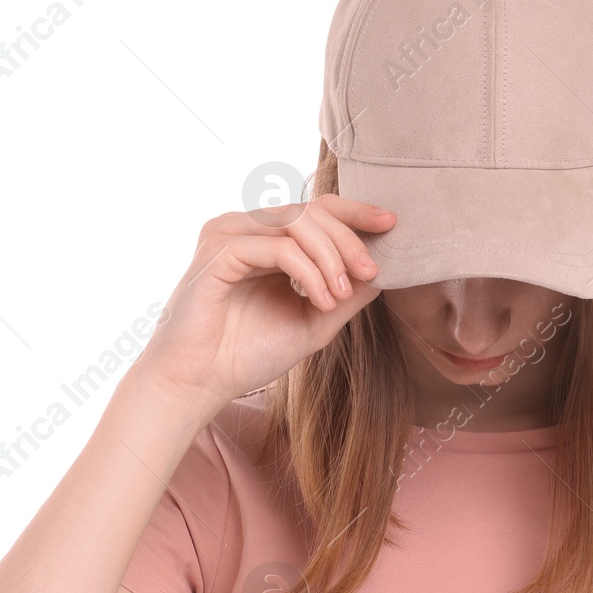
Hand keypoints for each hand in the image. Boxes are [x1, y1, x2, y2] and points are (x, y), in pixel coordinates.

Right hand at [132, 194, 394, 421]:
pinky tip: (321, 299)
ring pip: (297, 223)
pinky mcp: (218, 252)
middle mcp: (246, 228)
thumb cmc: (248, 354)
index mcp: (266, 239)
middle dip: (349, 240)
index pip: (316, 209)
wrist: (201, 383)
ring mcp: (229, 235)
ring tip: (340, 297)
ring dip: (330, 258)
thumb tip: (384, 272)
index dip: (355, 212)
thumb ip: (346, 295)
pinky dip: (308, 272)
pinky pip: (277, 247)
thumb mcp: (314, 322)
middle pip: (312, 210)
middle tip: (371, 271)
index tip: (391, 224)